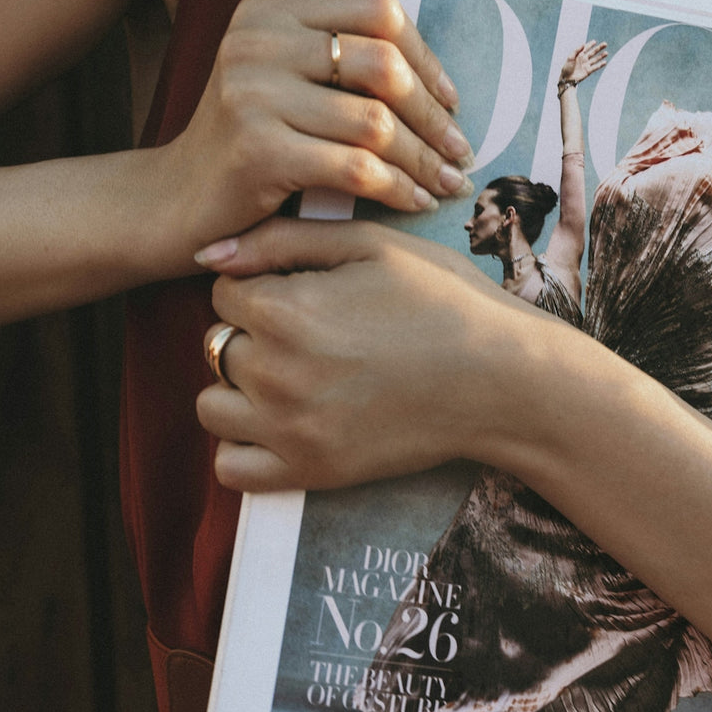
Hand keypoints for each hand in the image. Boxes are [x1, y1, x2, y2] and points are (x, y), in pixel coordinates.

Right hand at [155, 0, 474, 265]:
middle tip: (459, 149)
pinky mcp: (257, 150)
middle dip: (432, 113)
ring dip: (423, 159)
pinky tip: (415, 202)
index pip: (376, 10)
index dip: (425, 55)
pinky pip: (356, 168)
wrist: (173, 200)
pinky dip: (397, 189)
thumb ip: (338, 58)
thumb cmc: (247, 142)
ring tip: (447, 182)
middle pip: (382, 64)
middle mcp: (256, 40)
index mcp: (269, 9)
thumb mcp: (283, 78)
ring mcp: (251, 93)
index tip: (449, 99)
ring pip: (375, 122)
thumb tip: (434, 75)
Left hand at [196, 218, 545, 491]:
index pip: (223, 291)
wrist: (502, 378)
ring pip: (212, 406)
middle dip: (250, 333)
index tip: (300, 290)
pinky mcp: (310, 471)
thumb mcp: (370, 245)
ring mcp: (290, 429)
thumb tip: (209, 253)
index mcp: (285, 309)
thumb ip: (282, 240)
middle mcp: (275, 372)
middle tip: (307, 331)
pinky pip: (231, 467)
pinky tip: (282, 422)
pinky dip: (243, 446)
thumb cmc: (444, 300)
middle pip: (215, 345)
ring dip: (238, 388)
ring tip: (290, 376)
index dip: (259, 284)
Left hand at [558, 39, 607, 87]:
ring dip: (601, 56)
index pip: (586, 48)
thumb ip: (576, 50)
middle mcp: (584, 59)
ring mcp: (586, 65)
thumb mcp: (570, 57)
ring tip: (606, 53)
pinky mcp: (588, 71)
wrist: (566, 79)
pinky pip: (595, 67)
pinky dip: (600, 65)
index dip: (590, 44)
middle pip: (593, 52)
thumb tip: (583, 44)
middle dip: (599, 48)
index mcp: (579, 55)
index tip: (595, 41)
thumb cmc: (566, 68)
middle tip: (605, 44)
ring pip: (595, 59)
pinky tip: (604, 62)